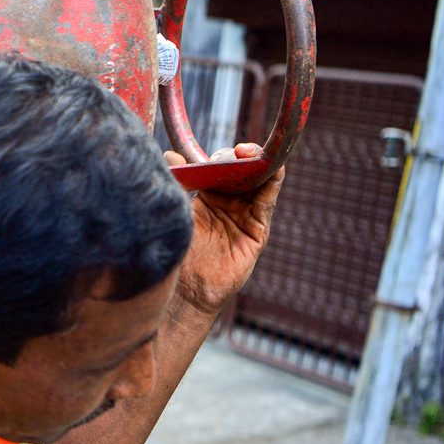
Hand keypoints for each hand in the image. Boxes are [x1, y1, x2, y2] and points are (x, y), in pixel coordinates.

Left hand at [163, 143, 283, 314]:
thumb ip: (175, 183)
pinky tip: (273, 168)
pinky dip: (273, 181)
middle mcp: (228, 203)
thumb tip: (170, 154)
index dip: (221, 156)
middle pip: (242, 171)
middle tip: (234, 152)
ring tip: (250, 154)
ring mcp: (244, 215)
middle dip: (240, 156)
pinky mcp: (258, 230)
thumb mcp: (175, 213)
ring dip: (259, 163)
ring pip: (259, 181)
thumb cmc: (176, 254)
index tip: (212, 153)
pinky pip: (267, 201)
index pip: (220, 168)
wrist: (186, 291)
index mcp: (207, 197)